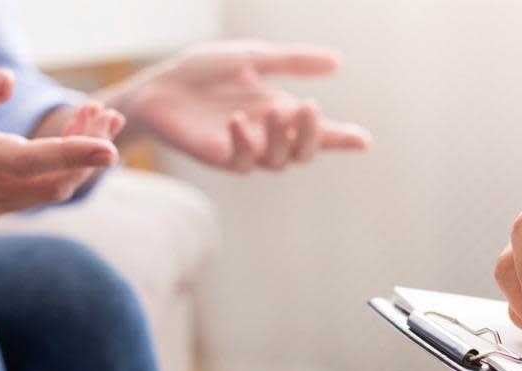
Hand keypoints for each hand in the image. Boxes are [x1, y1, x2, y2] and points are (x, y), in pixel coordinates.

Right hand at [0, 60, 119, 217]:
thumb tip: (9, 84)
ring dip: (83, 157)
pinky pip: (43, 191)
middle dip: (87, 147)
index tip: (111, 149)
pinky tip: (85, 136)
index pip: (29, 162)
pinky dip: (69, 167)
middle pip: (53, 180)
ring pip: (54, 189)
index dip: (72, 155)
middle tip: (103, 111)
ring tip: (101, 117)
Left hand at [102, 39, 370, 172]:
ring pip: (277, 161)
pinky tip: (239, 120)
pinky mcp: (218, 156)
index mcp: (280, 113)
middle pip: (303, 153)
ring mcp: (244, 149)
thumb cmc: (203, 72)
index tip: (363, 140)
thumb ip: (292, 62)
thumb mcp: (253, 58)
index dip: (342, 138)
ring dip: (281, 139)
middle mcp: (267, 136)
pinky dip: (244, 141)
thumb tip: (338, 61)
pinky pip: (241, 160)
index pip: (318, 132)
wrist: (158, 84)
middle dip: (312, 135)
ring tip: (276, 111)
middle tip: (308, 107)